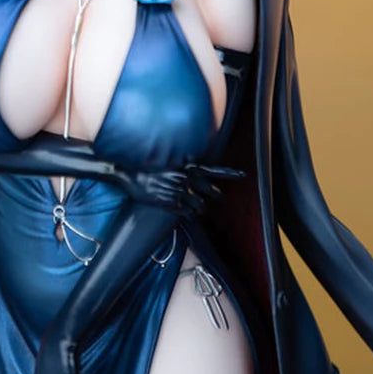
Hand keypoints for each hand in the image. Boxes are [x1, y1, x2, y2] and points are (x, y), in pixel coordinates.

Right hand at [113, 163, 244, 214]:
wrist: (129, 175)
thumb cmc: (147, 167)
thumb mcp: (168, 159)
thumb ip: (184, 163)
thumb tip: (196, 162)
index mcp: (185, 166)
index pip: (213, 169)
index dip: (230, 173)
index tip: (243, 175)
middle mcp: (185, 178)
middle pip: (210, 190)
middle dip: (215, 194)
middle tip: (218, 195)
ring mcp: (178, 191)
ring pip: (199, 205)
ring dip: (200, 207)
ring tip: (197, 206)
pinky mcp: (170, 204)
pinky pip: (187, 213)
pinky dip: (189, 213)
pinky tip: (186, 212)